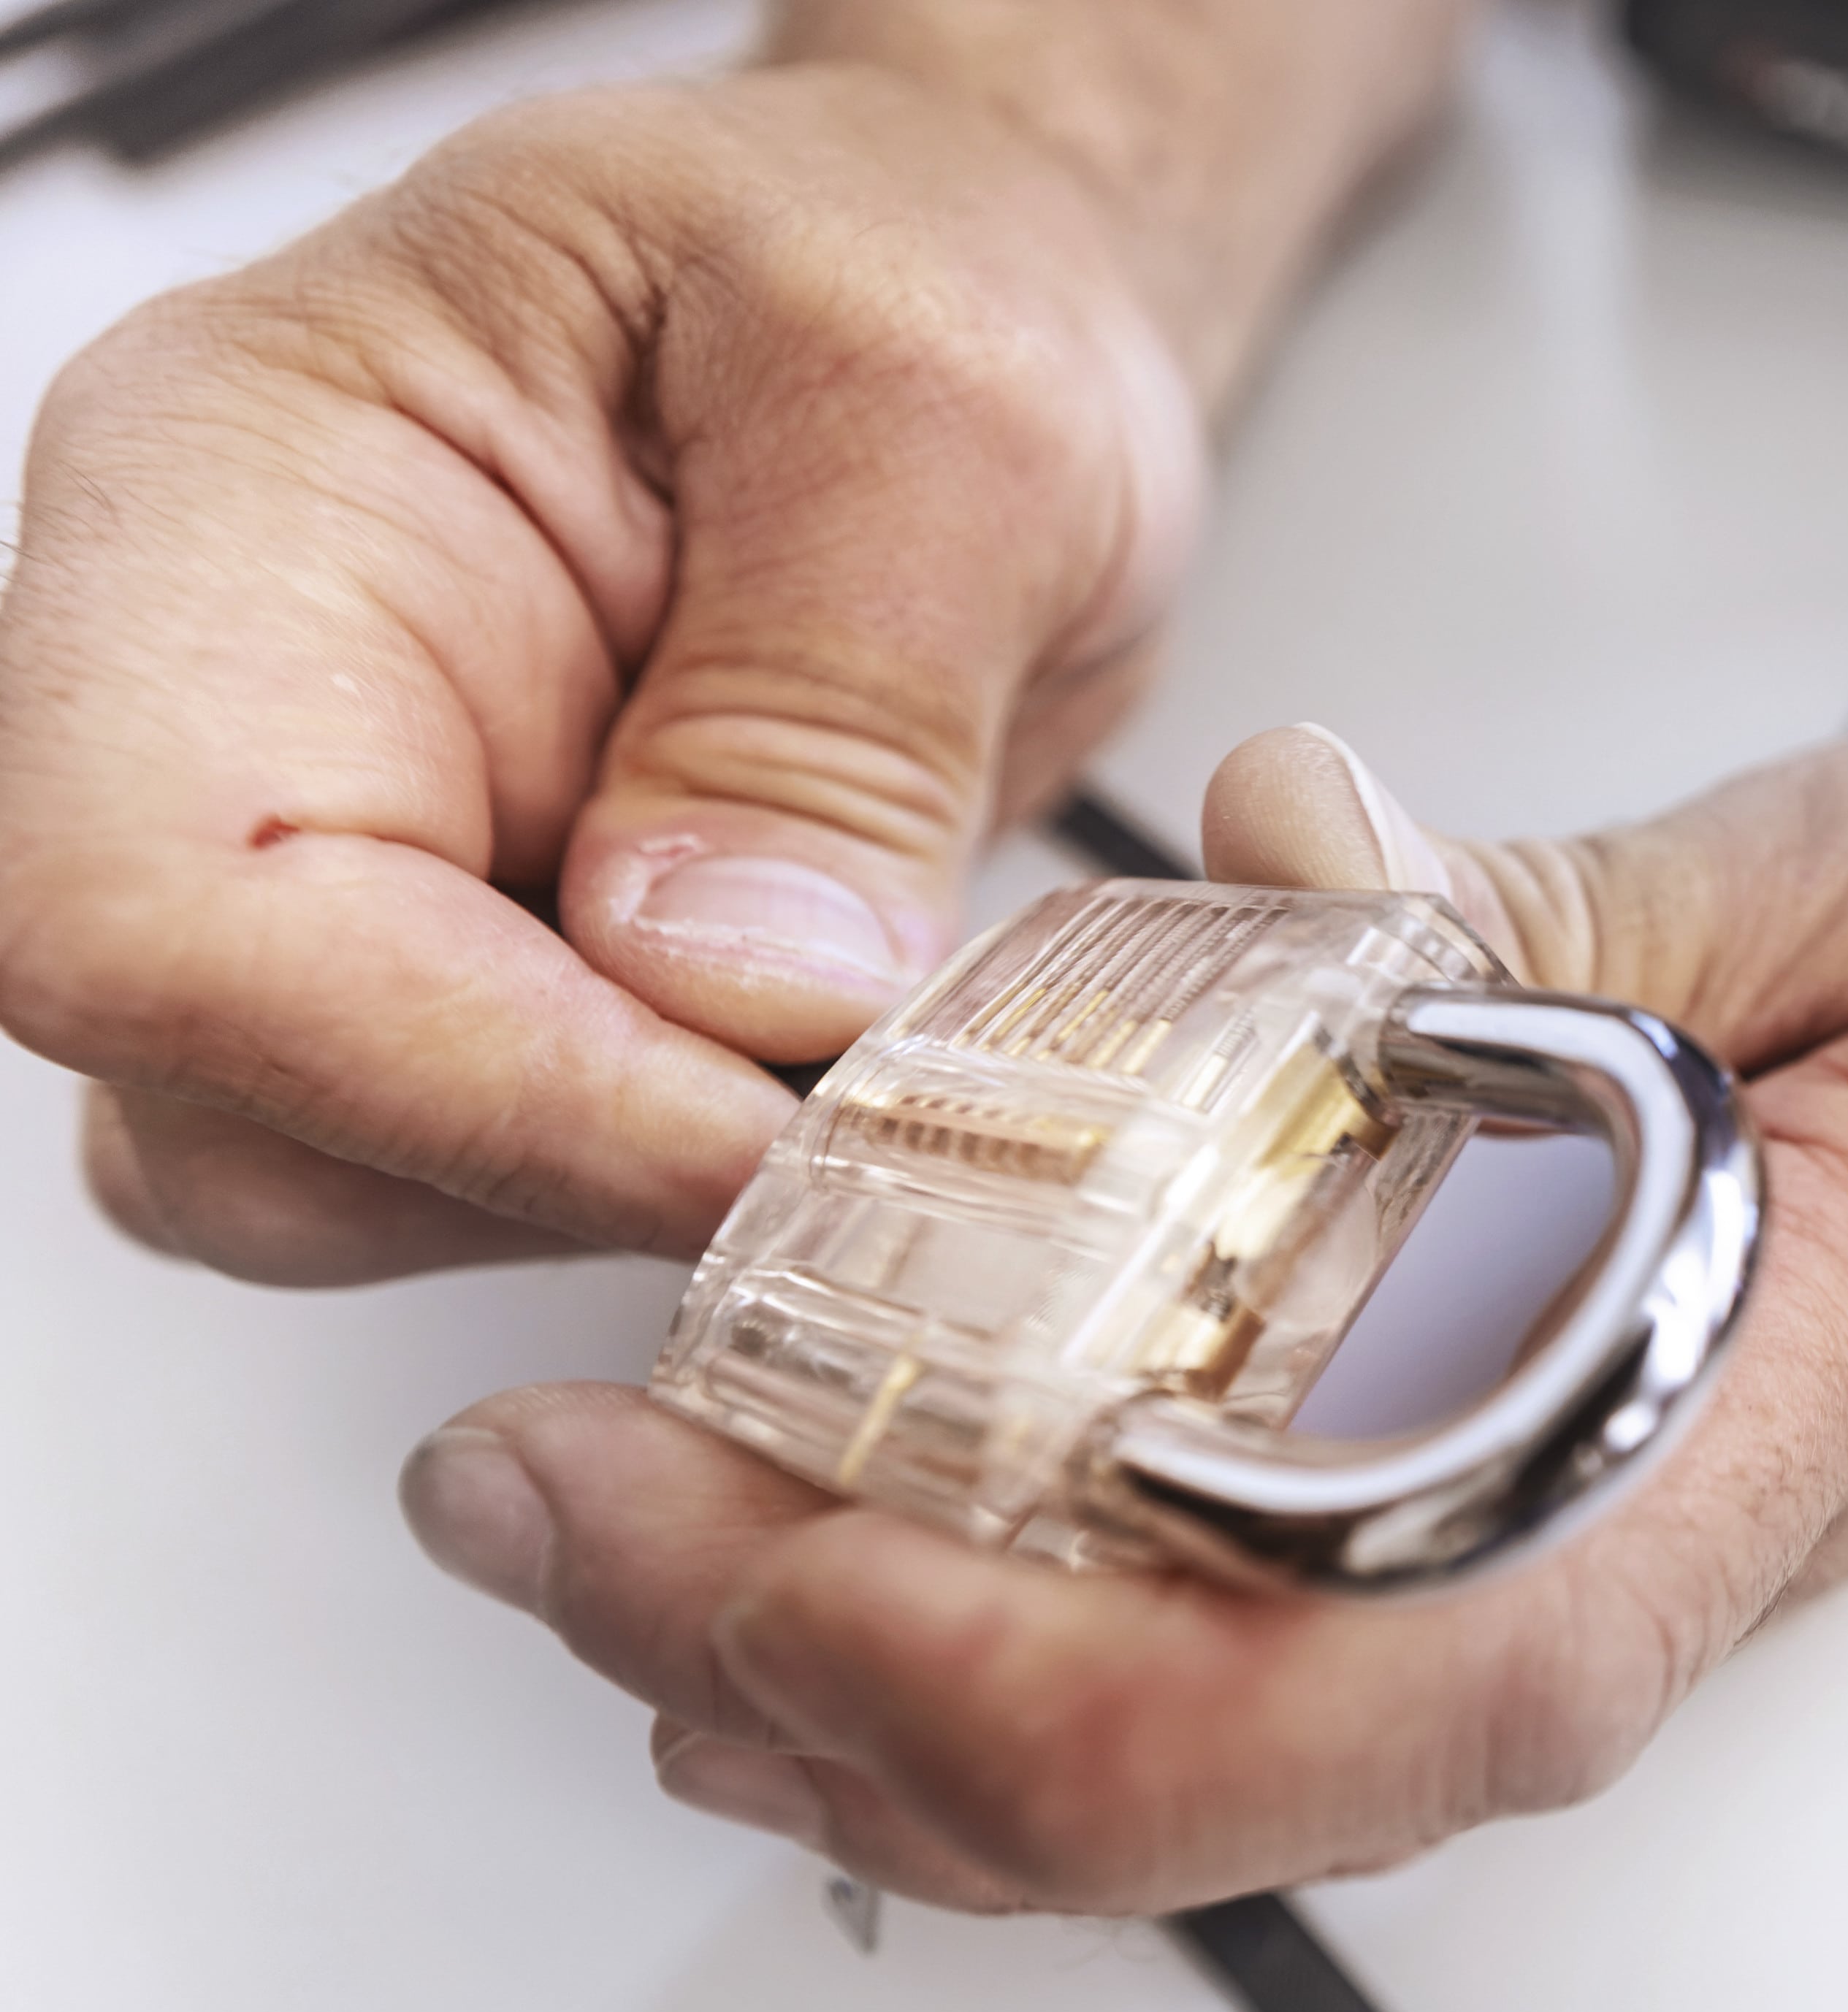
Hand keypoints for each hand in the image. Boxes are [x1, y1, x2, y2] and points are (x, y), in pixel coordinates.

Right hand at [0, 68, 1208, 1282]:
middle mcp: (226, 695)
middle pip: (222, 1106)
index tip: (742, 1128)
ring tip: (851, 1057)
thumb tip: (735, 980)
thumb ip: (838, 694)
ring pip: (335, 1185)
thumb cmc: (909, 264)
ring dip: (614, 1188)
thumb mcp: (943, 399)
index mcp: (242, 496)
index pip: (160, 913)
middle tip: (843, 1111)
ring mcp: (339, 856)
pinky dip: (663, 1177)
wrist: (964, 294)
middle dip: (548, 1165)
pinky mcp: (465, 970)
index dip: (456, 1086)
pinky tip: (819, 1063)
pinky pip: (481, 1181)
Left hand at [397, 728, 1847, 1911]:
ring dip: (835, 1697)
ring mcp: (1515, 1587)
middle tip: (555, 1495)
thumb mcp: (1842, 885)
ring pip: (1147, 1784)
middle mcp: (1597, 1576)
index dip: (1029, 1686)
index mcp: (1717, 1440)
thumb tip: (1308, 859)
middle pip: (1184, 1791)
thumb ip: (1574, 902)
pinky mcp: (1448, 1538)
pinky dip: (937, 1648)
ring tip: (593, 1530)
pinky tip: (774, 1552)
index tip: (755, 1542)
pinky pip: (1172, 1682)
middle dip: (824, 1685)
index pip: (1359, 1693)